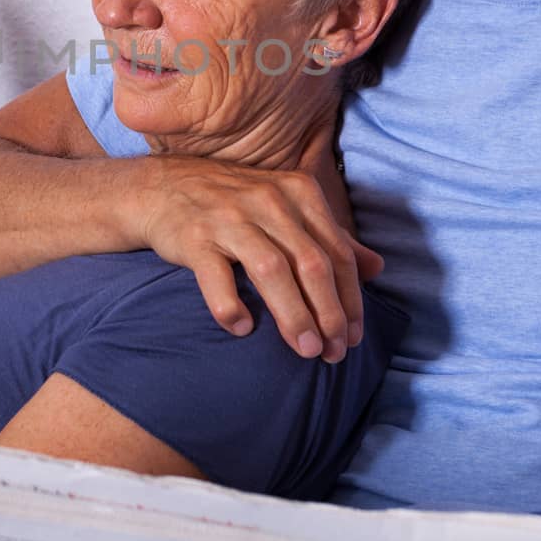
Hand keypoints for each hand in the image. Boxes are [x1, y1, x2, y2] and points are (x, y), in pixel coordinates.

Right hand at [136, 158, 382, 363]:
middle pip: (311, 263)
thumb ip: (330, 236)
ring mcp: (228, 218)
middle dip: (329, 313)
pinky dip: (231, 307)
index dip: (351, 299)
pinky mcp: (193, 238)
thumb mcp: (288, 208)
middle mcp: (267, 201)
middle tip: (333, 352)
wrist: (164, 188)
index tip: (354, 336)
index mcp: (297, 192)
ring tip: (305, 349)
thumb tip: (376, 268)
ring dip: (294, 315)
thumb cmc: (234, 204)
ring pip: (271, 271)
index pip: (337, 252)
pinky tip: (242, 328)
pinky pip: (217, 278)